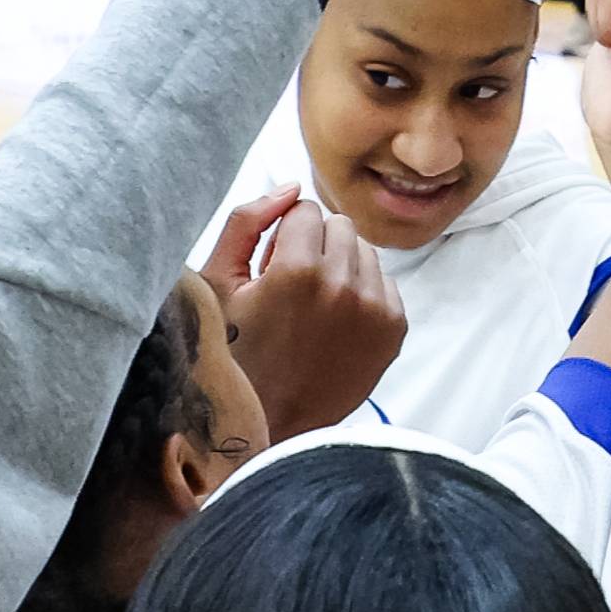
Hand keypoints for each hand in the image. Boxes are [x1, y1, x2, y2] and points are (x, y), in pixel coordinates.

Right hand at [198, 189, 406, 437]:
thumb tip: (290, 186)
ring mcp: (374, 309)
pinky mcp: (394, 330)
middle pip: (339, 226)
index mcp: (297, 269)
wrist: (268, 425)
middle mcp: (344, 285)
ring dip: (342, 266)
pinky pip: (385, 283)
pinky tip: (336, 322)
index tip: (272, 265)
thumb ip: (247, 221)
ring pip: (365, 252)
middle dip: (315, 245)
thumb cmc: (231, 355)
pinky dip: (363, 293)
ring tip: (314, 305)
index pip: (305, 209)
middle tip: (292, 285)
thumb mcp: (216, 284)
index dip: (283, 234)